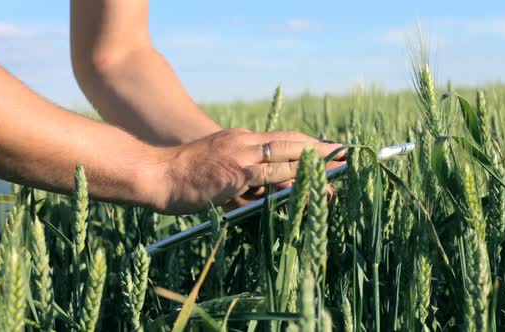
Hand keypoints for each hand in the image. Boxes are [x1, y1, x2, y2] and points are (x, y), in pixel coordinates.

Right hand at [156, 128, 345, 213]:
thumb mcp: (217, 170)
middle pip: (293, 142)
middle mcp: (245, 141)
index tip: (331, 150)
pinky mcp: (237, 171)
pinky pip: (272, 175)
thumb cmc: (183, 176)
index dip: (310, 144)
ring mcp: (242, 154)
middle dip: (322, 150)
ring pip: (288, 157)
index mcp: (241, 139)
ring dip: (316, 166)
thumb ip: (243, 178)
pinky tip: (311, 186)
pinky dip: (294, 180)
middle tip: (348, 156)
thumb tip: (267, 192)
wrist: (157, 173)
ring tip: (339, 174)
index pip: (283, 138)